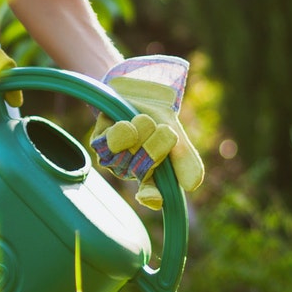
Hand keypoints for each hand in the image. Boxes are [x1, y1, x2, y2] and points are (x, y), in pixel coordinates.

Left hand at [91, 56, 203, 208]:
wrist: (142, 96)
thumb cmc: (159, 122)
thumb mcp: (178, 138)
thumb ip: (185, 160)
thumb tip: (192, 186)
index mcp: (152, 177)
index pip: (151, 195)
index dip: (150, 196)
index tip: (148, 196)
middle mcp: (131, 172)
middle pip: (148, 162)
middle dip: (159, 141)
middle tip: (159, 128)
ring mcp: (113, 159)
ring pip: (133, 146)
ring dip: (143, 127)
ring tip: (142, 121)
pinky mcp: (99, 143)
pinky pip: (114, 137)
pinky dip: (126, 125)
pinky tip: (126, 122)